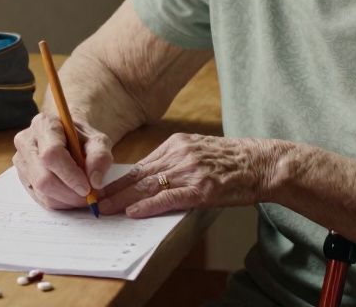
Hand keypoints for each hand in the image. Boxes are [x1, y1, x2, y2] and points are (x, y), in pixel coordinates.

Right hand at [13, 112, 112, 209]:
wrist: (69, 137)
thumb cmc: (82, 138)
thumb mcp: (98, 141)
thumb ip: (100, 157)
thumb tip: (95, 182)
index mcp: (44, 124)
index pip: (52, 154)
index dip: (70, 175)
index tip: (88, 188)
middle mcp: (26, 141)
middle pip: (43, 177)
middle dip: (69, 193)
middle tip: (89, 197)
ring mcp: (21, 160)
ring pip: (41, 191)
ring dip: (66, 199)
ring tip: (82, 194)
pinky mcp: (22, 177)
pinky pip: (39, 198)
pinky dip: (59, 201)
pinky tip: (71, 193)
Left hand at [98, 133, 279, 217]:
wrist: (262, 163)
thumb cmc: (233, 162)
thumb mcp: (200, 151)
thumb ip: (176, 161)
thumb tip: (150, 179)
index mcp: (178, 143)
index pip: (141, 165)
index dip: (119, 179)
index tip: (101, 189)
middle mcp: (180, 153)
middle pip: (139, 175)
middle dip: (113, 190)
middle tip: (93, 201)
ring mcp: (191, 170)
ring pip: (148, 186)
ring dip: (122, 200)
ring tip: (104, 210)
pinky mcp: (202, 188)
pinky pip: (169, 197)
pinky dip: (148, 205)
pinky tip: (133, 212)